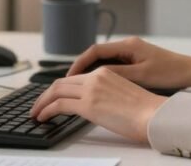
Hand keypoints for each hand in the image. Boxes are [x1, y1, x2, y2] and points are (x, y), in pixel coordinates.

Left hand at [29, 66, 167, 142]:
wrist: (155, 115)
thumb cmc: (147, 111)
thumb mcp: (125, 94)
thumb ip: (108, 94)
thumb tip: (99, 107)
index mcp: (106, 72)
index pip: (75, 78)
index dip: (60, 87)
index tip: (52, 97)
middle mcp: (96, 77)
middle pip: (62, 82)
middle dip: (46, 94)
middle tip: (38, 105)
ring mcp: (91, 89)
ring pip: (56, 91)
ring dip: (42, 102)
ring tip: (35, 113)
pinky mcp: (88, 104)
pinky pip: (58, 105)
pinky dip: (46, 110)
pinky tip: (42, 117)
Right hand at [67, 36, 190, 89]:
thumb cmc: (170, 72)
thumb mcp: (142, 76)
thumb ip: (118, 74)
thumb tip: (95, 77)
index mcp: (128, 45)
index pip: (95, 50)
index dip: (79, 63)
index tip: (69, 76)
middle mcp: (128, 45)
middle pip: (97, 54)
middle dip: (82, 67)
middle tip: (69, 82)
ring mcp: (132, 52)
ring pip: (105, 60)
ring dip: (92, 71)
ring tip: (80, 85)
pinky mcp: (136, 60)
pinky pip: (114, 65)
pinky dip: (104, 74)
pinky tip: (99, 85)